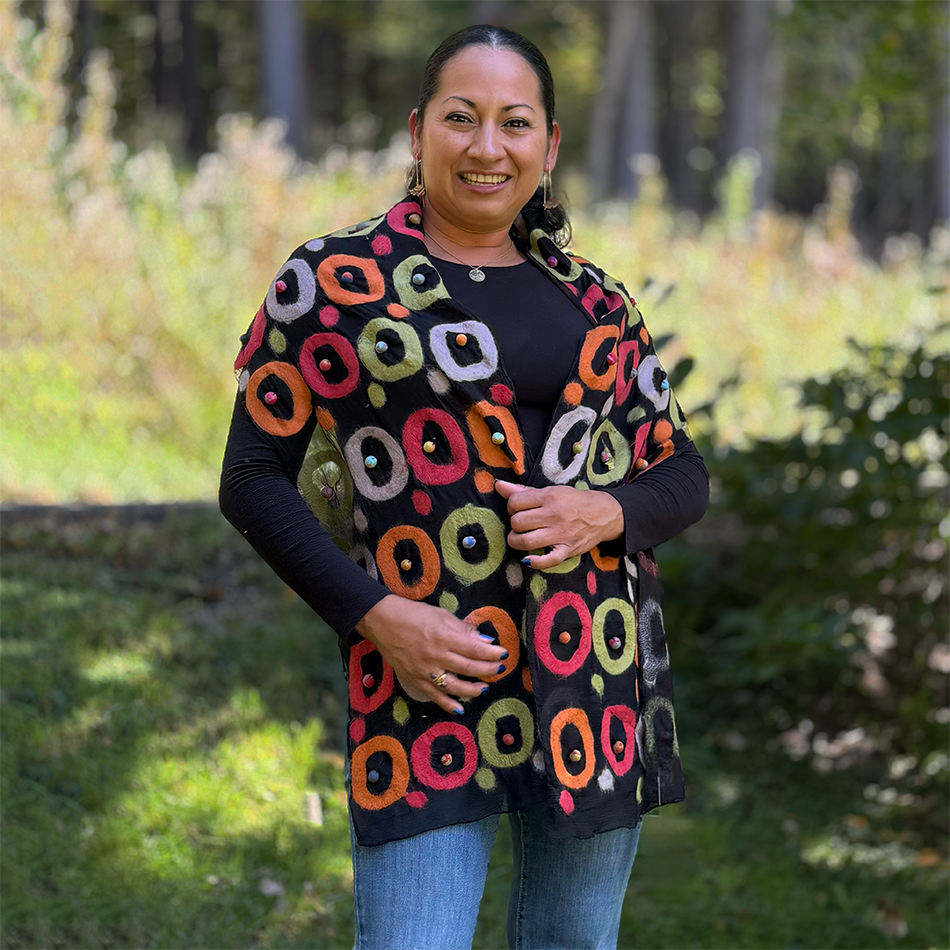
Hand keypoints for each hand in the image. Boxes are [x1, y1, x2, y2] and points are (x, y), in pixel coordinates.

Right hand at [354, 595, 507, 714]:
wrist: (382, 621)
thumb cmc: (413, 614)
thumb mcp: (440, 615)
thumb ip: (462, 629)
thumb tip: (484, 641)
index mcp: (443, 636)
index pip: (474, 649)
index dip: (491, 654)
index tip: (503, 654)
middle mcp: (436, 656)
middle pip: (469, 668)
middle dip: (488, 671)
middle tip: (500, 670)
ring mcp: (425, 671)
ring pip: (455, 686)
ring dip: (473, 690)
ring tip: (484, 688)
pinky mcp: (414, 680)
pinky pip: (434, 696)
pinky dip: (448, 704)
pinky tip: (461, 707)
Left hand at [494, 480, 623, 569]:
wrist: (603, 513)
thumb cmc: (573, 501)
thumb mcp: (550, 491)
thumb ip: (523, 491)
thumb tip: (499, 485)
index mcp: (549, 497)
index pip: (515, 502)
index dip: (511, 506)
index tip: (517, 509)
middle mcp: (554, 515)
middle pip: (517, 522)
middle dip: (514, 524)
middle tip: (521, 524)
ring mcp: (561, 534)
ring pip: (526, 541)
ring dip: (517, 541)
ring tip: (521, 538)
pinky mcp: (568, 550)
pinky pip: (548, 560)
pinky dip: (535, 562)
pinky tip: (528, 559)